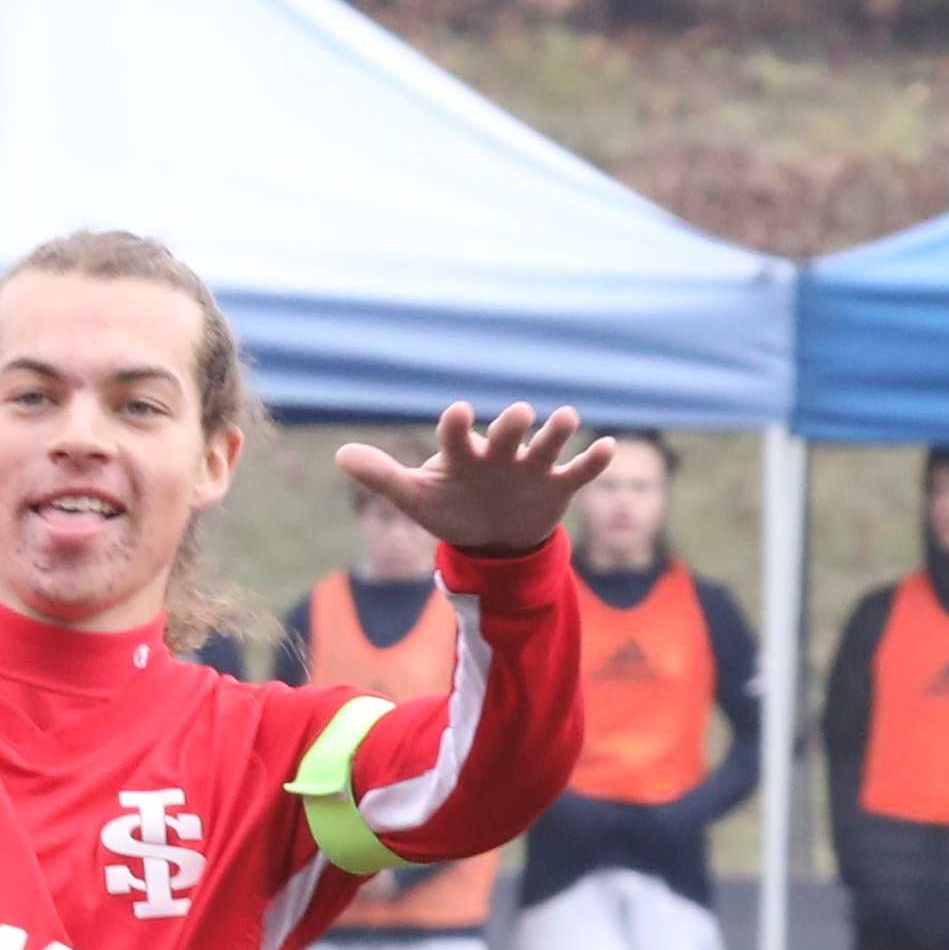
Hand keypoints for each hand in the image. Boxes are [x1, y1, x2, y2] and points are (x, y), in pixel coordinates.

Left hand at [334, 402, 608, 556]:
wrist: (490, 537)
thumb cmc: (451, 506)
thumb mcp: (414, 497)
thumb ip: (382, 475)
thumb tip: (340, 454)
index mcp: (464, 456)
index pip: (457, 435)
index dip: (457, 426)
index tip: (456, 412)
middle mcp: (500, 454)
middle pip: (508, 433)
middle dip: (512, 424)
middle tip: (517, 415)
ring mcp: (532, 468)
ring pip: (548, 443)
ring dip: (558, 431)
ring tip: (564, 418)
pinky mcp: (558, 486)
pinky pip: (580, 470)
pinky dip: (594, 460)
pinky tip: (608, 447)